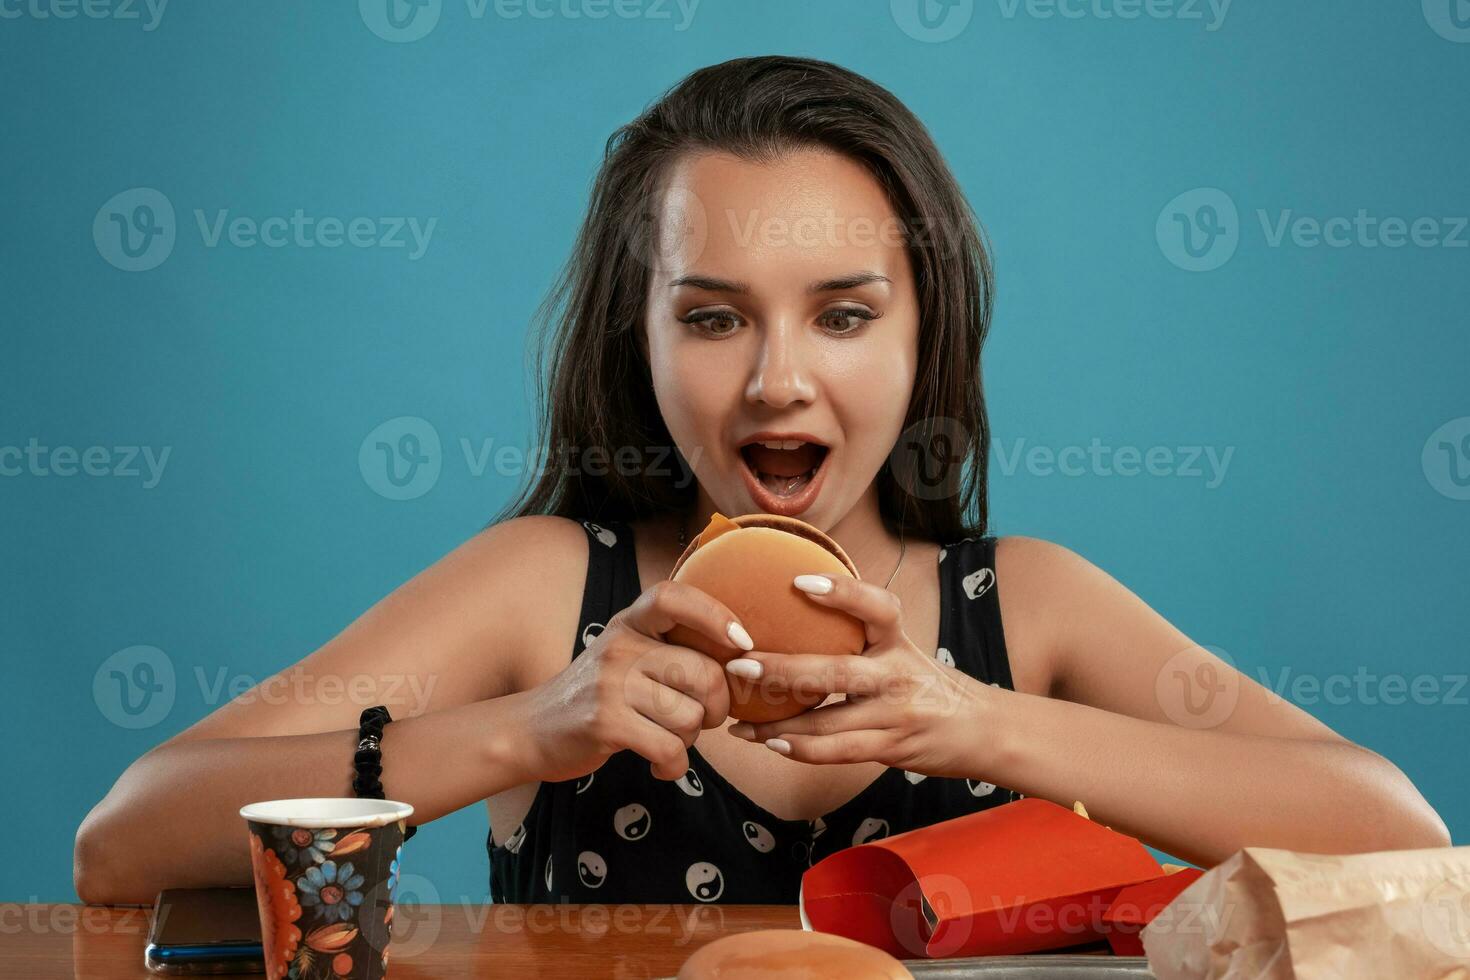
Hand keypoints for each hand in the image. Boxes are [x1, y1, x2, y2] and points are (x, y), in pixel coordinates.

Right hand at [520, 581, 751, 782]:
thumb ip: (672, 650)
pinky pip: (669, 748)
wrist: (532, 730)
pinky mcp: (605, 723)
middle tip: (700, 719)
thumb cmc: (597, 695)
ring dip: (690, 740)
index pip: (673, 598)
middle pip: (704, 673)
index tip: (740, 643)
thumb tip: (741, 665)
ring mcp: (610, 683)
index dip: (715, 615)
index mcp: (629, 623)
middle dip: (716, 707)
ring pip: (690, 717)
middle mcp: (620, 646)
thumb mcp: (626, 655)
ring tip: (668, 740)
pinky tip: (660, 764)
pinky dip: (673, 765)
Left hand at [723, 573, 992, 778]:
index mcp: (899, 642)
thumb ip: (863, 637)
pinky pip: (840, 751)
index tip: (798, 582)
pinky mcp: (892, 748)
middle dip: (781, 669)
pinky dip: (802, 750)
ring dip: (777, 724)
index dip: (841, 592)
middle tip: (739, 665)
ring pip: (827, 720)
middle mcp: (898, 674)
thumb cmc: (929, 685)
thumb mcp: (904, 650)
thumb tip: (796, 611)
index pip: (877, 607)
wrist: (984, 730)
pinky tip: (771, 745)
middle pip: (835, 671)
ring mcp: (896, 714)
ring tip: (739, 723)